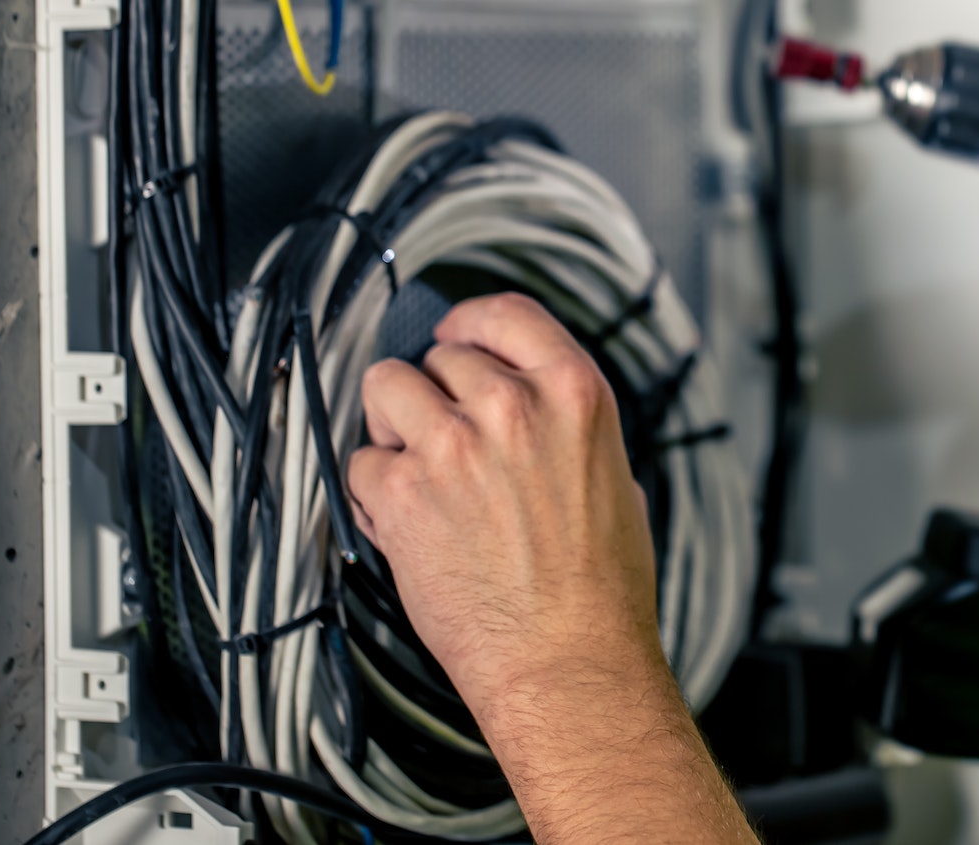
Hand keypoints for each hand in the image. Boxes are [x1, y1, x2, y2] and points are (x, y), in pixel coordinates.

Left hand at [348, 293, 757, 842]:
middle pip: (441, 358)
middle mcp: (512, 407)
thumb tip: (529, 409)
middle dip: (435, 395)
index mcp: (574, 395)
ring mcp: (452, 445)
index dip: (470, 322)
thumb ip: (566, 428)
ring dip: (393, 425)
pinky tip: (405, 521)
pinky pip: (361, 462)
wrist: (568, 662)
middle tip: (446, 442)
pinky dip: (374, 491)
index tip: (454, 336)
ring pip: (386, 388)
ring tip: (416, 469)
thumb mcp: (616, 478)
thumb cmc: (601, 590)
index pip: (507, 315)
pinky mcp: (403, 493)